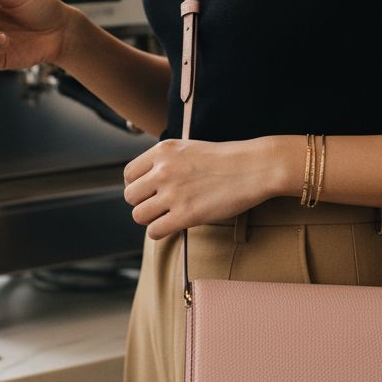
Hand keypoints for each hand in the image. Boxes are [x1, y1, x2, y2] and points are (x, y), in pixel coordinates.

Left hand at [122, 136, 282, 238]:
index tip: (149, 191)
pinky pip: (154, 231)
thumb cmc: (226, 159)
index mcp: (163, 151)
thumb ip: (165, 161)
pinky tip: (174, 225)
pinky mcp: (185, 215)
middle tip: (159, 205)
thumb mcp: (189, 149)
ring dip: (151, 219)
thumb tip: (147, 181)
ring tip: (167, 215)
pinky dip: (161, 232)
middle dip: (142, 203)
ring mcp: (173, 193)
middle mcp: (163, 171)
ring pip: (139, 216)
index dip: (137, 186)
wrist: (253, 167)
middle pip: (130, 197)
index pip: (129, 174)